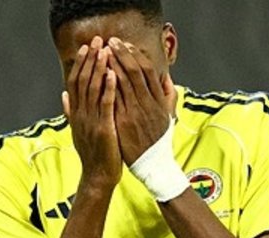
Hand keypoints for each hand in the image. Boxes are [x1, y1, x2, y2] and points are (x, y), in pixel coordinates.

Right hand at [63, 37, 120, 190]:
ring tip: (105, 50)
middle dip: (90, 59)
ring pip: (92, 89)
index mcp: (75, 113)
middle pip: (82, 80)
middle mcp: (80, 114)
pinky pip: (105, 104)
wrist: (98, 176)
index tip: (87, 47)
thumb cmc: (93, 154)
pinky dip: (108, 88)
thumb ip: (71, 111)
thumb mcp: (79, 130)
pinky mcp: (103, 128)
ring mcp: (90, 121)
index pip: (75, 82)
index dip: (80, 63)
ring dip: (99, 68)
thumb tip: (64, 95)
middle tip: (97, 40)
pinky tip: (113, 74)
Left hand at [107, 38, 176, 165]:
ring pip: (123, 81)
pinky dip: (108, 83)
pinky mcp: (124, 122)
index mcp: (159, 100)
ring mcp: (136, 112)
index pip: (148, 70)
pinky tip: (100, 73)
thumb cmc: (158, 140)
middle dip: (122, 54)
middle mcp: (149, 104)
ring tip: (103, 51)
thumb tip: (167, 78)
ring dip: (113, 64)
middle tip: (111, 42)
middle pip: (135, 71)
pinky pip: (114, 98)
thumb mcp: (168, 116)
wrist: (152, 164)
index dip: (136, 55)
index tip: (126, 45)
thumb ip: (168, 96)